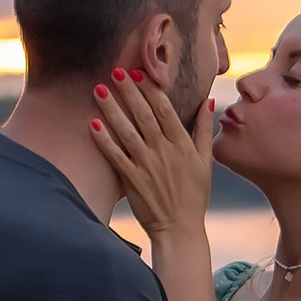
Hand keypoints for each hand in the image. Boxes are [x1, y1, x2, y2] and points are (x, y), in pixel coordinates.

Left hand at [88, 66, 214, 252]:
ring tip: (98, 90)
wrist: (180, 229)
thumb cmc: (194, 195)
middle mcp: (163, 151)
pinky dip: (104, 140)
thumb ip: (204, 129)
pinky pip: (115, 156)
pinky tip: (92, 124)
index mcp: (182, 144)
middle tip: (114, 71)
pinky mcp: (132, 180)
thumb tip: (208, 101)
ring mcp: (146, 165)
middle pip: (143, 115)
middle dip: (128, 92)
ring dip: (112, 110)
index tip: (139, 73)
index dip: (150, 90)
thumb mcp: (206, 161)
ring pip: (126, 132)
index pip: (165, 110)